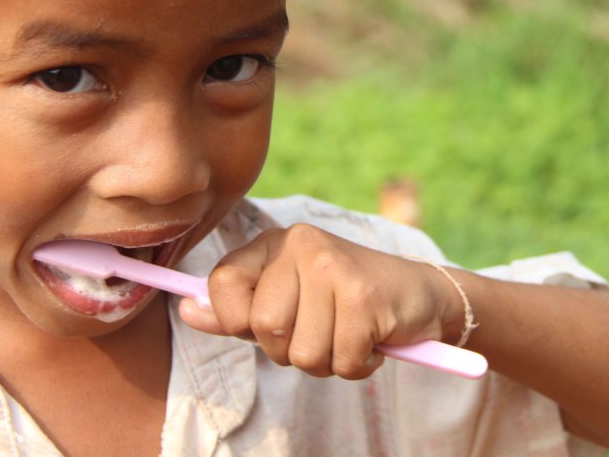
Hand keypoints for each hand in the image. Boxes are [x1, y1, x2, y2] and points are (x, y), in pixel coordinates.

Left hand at [178, 224, 459, 379]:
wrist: (423, 296)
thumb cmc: (348, 302)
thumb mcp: (290, 300)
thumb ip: (238, 310)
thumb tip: (185, 311)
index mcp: (277, 242)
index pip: (222, 285)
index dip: (240, 320)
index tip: (273, 322)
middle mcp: (303, 246)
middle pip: (265, 329)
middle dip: (293, 349)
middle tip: (325, 330)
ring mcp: (334, 268)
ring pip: (301, 354)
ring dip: (329, 361)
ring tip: (351, 334)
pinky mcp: (364, 298)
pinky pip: (340, 362)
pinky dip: (358, 365)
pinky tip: (372, 340)